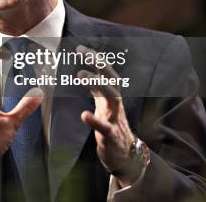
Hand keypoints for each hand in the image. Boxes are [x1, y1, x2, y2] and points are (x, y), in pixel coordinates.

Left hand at [76, 45, 139, 186]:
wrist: (126, 156)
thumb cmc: (112, 127)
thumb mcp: (103, 104)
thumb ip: (96, 89)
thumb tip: (85, 72)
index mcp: (111, 96)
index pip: (105, 73)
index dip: (95, 60)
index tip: (81, 48)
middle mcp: (115, 104)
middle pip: (112, 79)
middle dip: (100, 64)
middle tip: (84, 52)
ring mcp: (115, 119)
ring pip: (112, 98)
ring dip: (98, 84)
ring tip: (80, 74)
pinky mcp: (112, 136)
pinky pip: (105, 127)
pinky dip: (95, 120)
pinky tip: (84, 115)